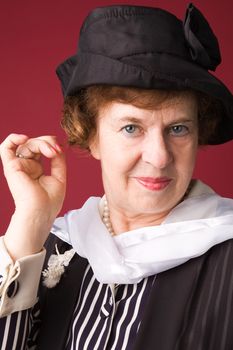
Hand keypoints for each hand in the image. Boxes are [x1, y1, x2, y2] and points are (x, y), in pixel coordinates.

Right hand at [0, 133, 66, 258]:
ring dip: (41, 143)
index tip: (60, 150)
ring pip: (27, 144)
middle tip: (56, 150)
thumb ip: (58, 159)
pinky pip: (5, 148)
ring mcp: (18, 166)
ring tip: (50, 152)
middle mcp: (26, 166)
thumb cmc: (49, 202)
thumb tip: (57, 145)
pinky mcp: (11, 167)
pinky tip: (24, 138)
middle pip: (35, 143)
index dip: (51, 144)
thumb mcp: (59, 176)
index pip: (42, 148)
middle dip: (47, 142)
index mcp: (36, 169)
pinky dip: (13, 138)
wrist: (41, 212)